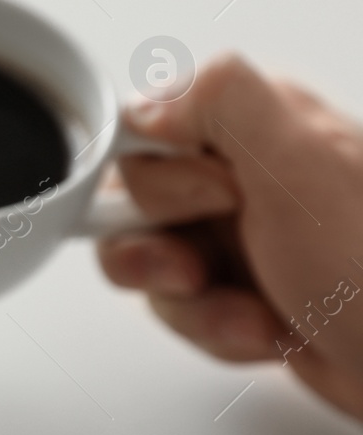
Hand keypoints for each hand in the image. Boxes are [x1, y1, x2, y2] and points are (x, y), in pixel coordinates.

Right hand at [99, 56, 362, 421]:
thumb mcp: (302, 164)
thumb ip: (220, 101)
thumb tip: (148, 105)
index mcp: (260, 126)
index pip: (144, 131)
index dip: (156, 180)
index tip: (210, 204)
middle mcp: (246, 176)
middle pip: (132, 204)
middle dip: (158, 252)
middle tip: (204, 267)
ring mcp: (242, 236)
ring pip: (150, 263)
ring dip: (193, 305)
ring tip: (251, 315)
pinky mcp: (243, 290)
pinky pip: (183, 309)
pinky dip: (217, 331)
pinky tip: (268, 332)